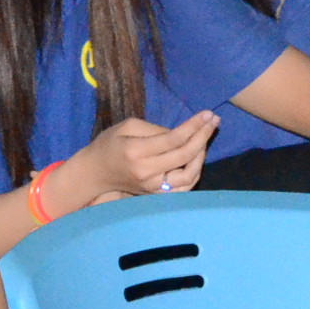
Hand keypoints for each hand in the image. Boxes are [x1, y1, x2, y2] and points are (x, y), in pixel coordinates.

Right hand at [73, 113, 217, 201]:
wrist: (96, 173)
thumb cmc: (110, 144)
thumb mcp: (127, 126)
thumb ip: (155, 129)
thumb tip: (181, 133)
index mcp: (136, 151)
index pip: (174, 139)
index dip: (194, 126)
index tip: (207, 113)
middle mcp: (146, 172)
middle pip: (185, 155)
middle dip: (203, 136)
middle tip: (214, 120)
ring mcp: (153, 187)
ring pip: (189, 175)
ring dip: (201, 155)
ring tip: (204, 137)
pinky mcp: (156, 195)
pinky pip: (184, 187)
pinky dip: (195, 172)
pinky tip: (197, 157)